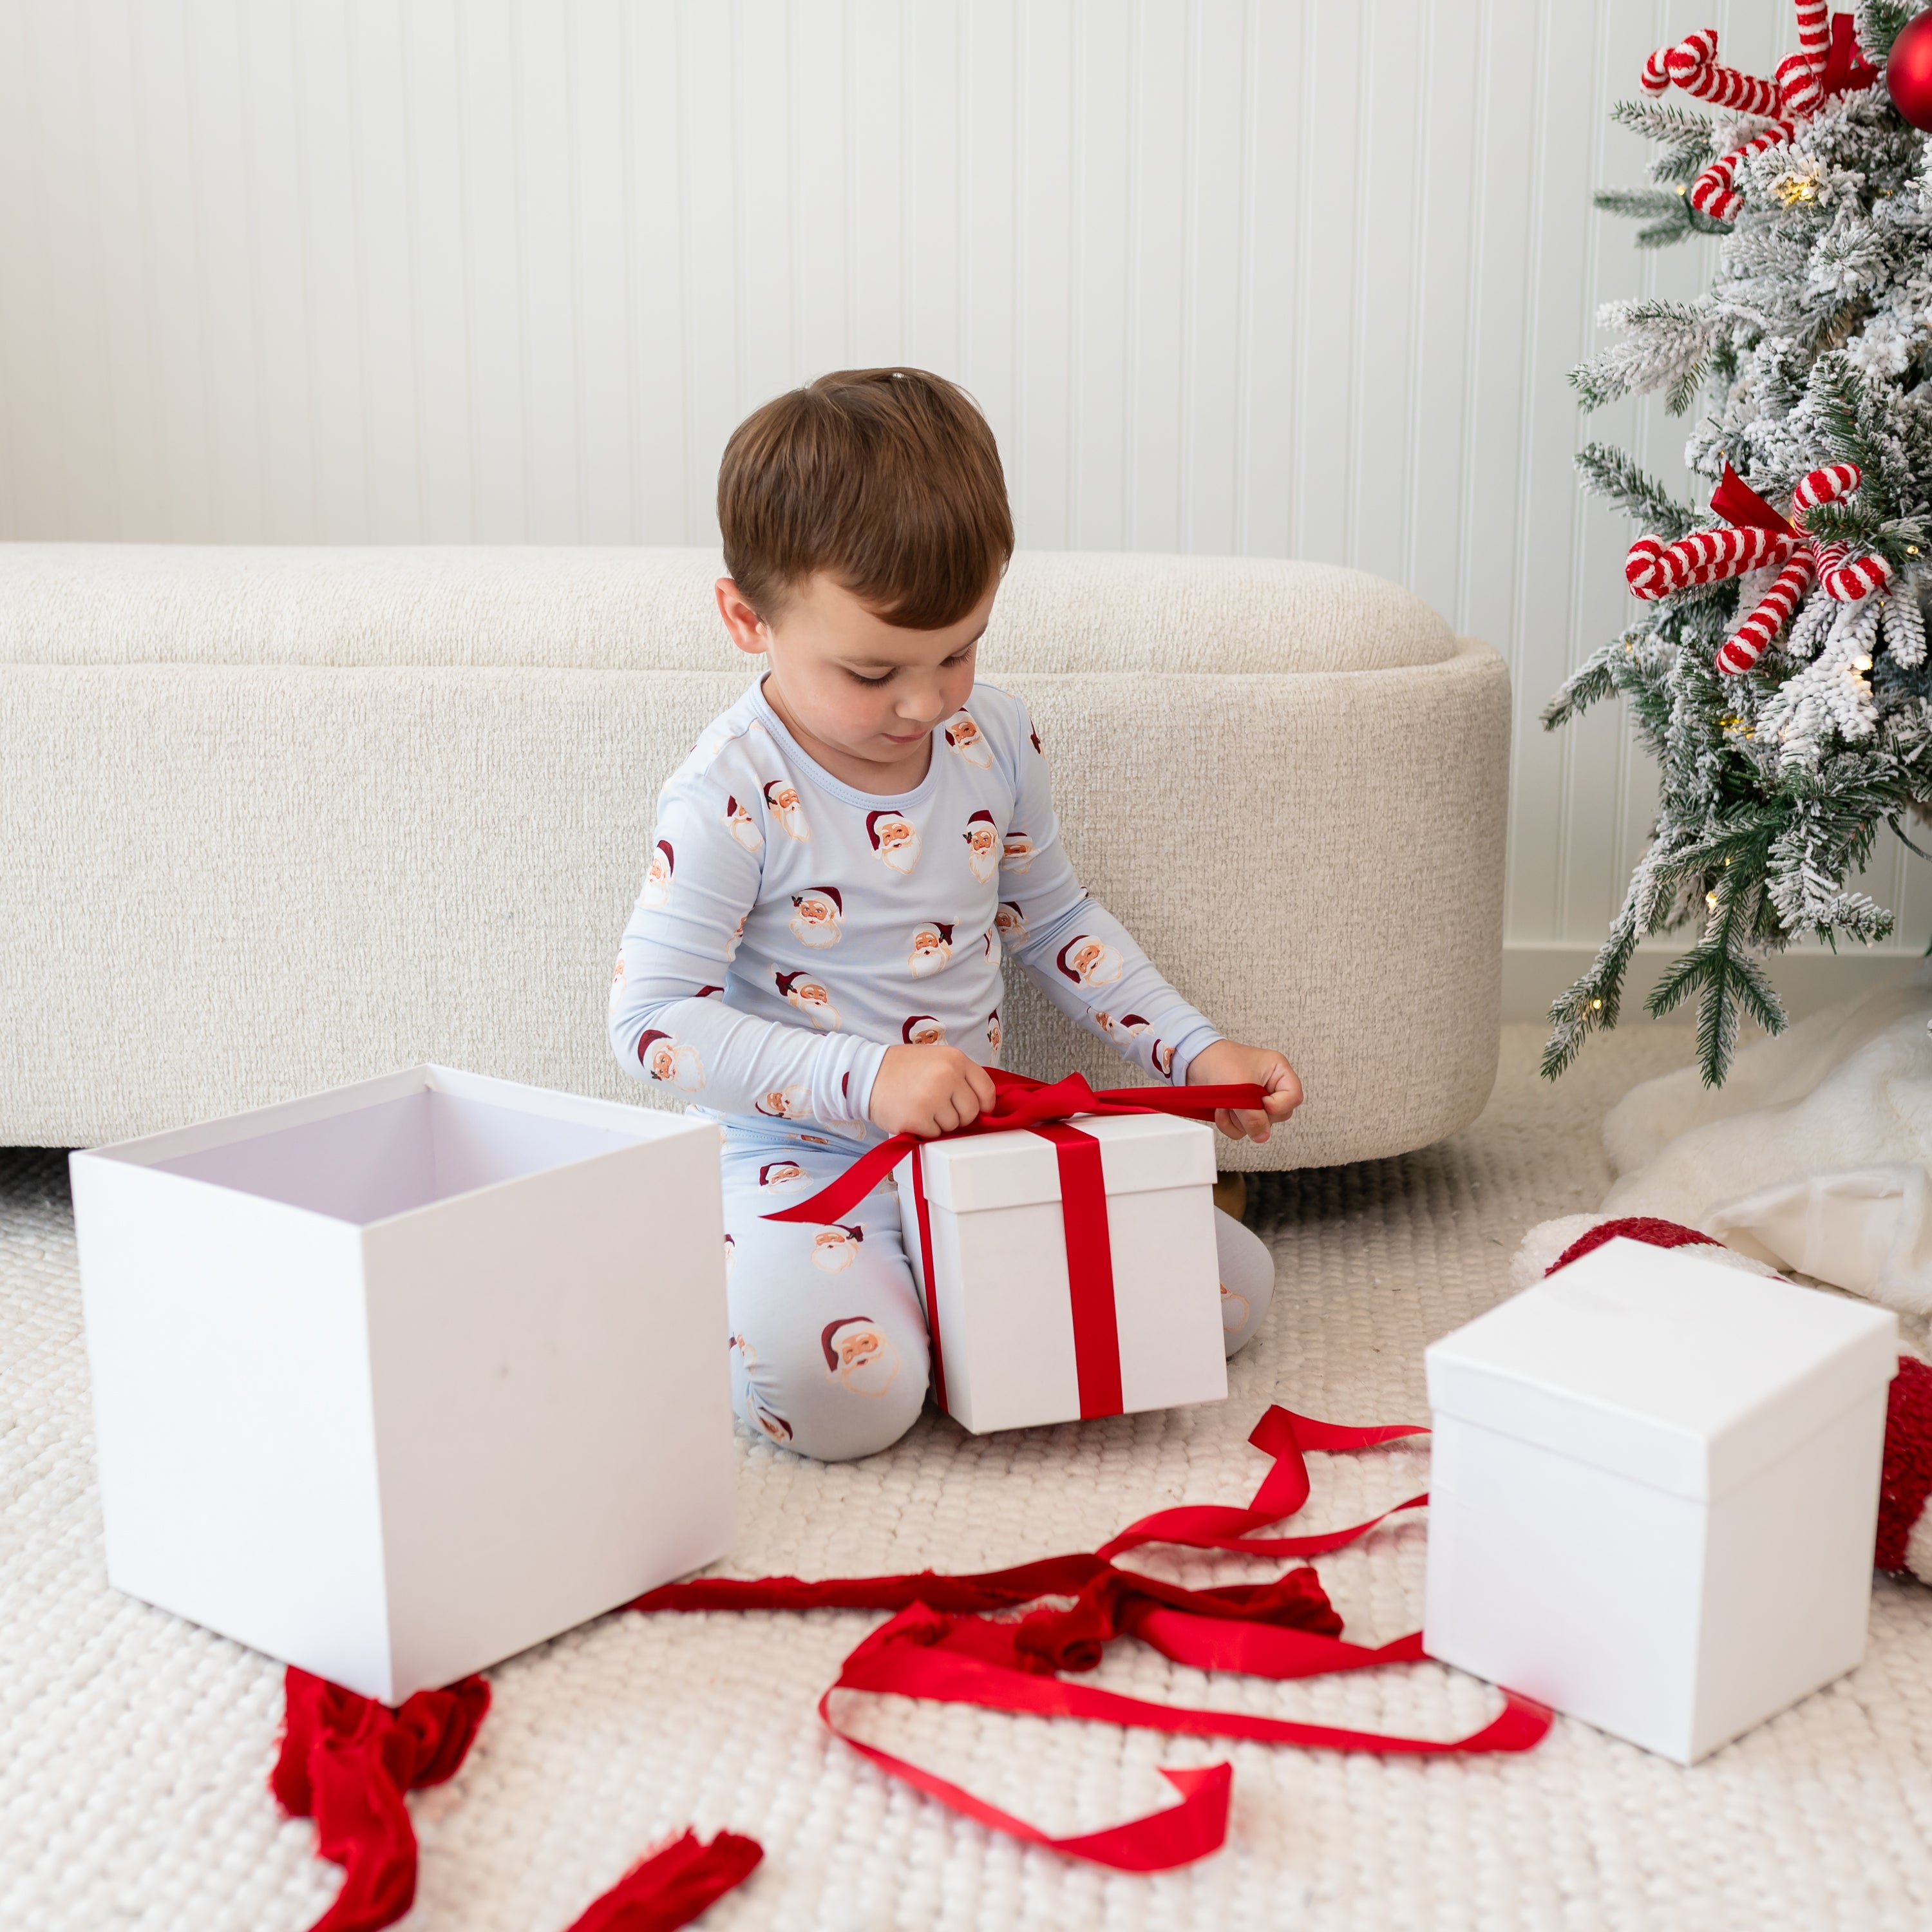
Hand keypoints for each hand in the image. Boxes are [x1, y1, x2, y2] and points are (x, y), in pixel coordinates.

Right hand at [869, 1044, 998, 1137]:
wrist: (866, 1074)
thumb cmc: (901, 1069)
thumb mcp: (936, 1059)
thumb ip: (960, 1076)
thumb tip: (982, 1104)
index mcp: (955, 1059)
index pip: (986, 1089)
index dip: (984, 1104)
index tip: (979, 1110)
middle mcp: (947, 1076)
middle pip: (971, 1111)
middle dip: (959, 1114)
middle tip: (939, 1106)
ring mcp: (933, 1098)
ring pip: (953, 1125)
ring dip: (940, 1122)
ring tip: (921, 1106)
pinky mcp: (918, 1118)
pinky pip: (935, 1135)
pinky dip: (925, 1130)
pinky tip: (912, 1114)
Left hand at [1185, 1039, 1302, 1144]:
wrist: (1192, 1061)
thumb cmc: (1218, 1061)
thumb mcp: (1239, 1088)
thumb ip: (1253, 1115)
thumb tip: (1261, 1136)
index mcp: (1278, 1070)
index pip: (1293, 1097)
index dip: (1279, 1105)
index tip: (1261, 1103)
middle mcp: (1270, 1085)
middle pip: (1278, 1115)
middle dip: (1255, 1114)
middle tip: (1240, 1103)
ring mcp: (1256, 1099)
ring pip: (1260, 1126)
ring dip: (1240, 1120)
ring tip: (1226, 1104)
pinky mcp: (1241, 1110)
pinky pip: (1244, 1129)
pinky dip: (1230, 1124)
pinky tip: (1220, 1110)